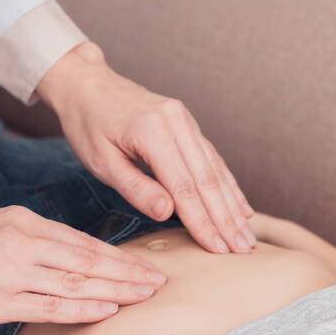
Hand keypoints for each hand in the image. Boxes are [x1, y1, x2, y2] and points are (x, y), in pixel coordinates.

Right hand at [0, 205, 165, 324]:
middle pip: (89, 260)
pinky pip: (51, 307)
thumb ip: (27, 237)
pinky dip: (83, 309)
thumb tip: (63, 254)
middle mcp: (23, 243)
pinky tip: (109, 311)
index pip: (82, 241)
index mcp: (22, 221)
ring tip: (147, 297)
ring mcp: (13, 273)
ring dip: (117, 289)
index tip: (145, 265)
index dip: (118, 255)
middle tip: (161, 282)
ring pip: (78, 281)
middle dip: (129, 272)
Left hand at [37, 42, 256, 254]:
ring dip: (233, 206)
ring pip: (215, 170)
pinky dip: (228, 185)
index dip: (203, 222)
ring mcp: (185, 121)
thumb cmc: (88, 124)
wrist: (88, 84)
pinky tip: (242, 207)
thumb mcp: (102, 161)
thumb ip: (135, 188)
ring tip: (247, 236)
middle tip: (242, 249)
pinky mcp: (188, 124)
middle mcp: (176, 122)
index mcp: (152, 131)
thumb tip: (167, 213)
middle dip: (226, 219)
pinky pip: (213, 159)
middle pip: (207, 180)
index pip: (184, 187)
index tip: (217, 249)